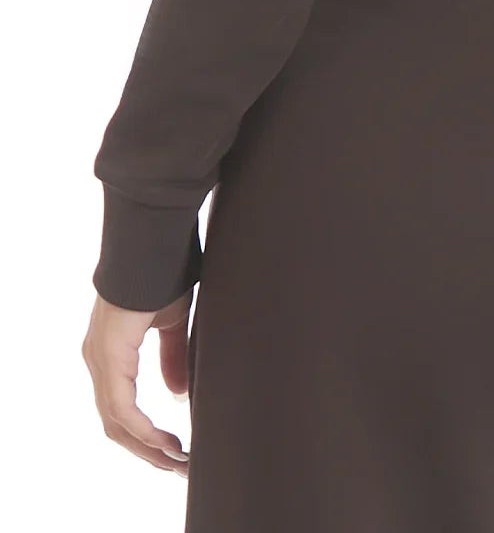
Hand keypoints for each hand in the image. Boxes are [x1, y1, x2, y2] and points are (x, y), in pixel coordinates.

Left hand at [82, 288, 193, 475]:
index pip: (121, 408)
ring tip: (178, 461)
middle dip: (148, 450)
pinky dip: (143, 430)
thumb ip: (172, 358)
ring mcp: (100, 360)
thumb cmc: (163, 274)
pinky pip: (121, 407)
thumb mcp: (172, 324)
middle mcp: (98, 360)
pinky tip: (166, 441)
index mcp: (111, 353)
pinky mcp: (109, 356)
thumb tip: (177, 396)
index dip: (146, 434)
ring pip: (116, 422)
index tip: (176, 450)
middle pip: (116, 423)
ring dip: (147, 447)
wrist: (154, 242)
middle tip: (179, 467)